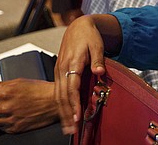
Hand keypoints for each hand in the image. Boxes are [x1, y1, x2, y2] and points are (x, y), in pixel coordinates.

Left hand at [0, 79, 57, 132]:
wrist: (55, 102)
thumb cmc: (41, 90)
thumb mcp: (20, 81)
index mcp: (6, 92)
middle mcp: (6, 106)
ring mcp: (10, 119)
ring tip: (6, 110)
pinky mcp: (15, 128)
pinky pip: (2, 128)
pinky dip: (4, 123)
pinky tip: (12, 116)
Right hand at [54, 15, 110, 134]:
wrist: (78, 27)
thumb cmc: (89, 36)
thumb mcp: (97, 45)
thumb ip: (98, 60)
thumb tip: (100, 72)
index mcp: (72, 62)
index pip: (72, 87)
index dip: (74, 103)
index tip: (77, 116)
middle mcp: (62, 68)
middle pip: (62, 95)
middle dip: (67, 113)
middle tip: (72, 129)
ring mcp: (58, 70)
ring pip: (58, 95)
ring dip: (62, 112)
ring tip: (67, 127)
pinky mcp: (58, 72)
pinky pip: (57, 91)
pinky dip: (60, 104)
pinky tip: (64, 113)